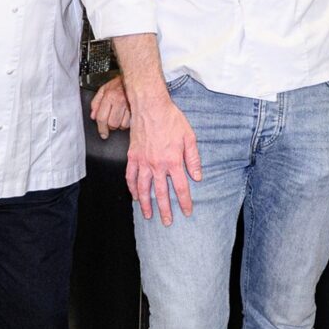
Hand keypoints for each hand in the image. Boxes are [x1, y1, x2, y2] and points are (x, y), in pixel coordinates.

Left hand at [91, 75, 130, 138]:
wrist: (136, 77)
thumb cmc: (119, 83)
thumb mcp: (104, 89)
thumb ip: (96, 103)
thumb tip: (93, 116)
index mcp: (109, 96)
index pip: (102, 118)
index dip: (101, 128)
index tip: (103, 134)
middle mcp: (119, 101)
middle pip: (112, 124)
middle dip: (111, 125)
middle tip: (111, 120)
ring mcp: (130, 105)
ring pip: (123, 125)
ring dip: (120, 124)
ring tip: (120, 116)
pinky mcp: (138, 109)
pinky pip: (132, 123)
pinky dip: (128, 122)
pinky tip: (127, 115)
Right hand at [126, 91, 202, 224]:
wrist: (150, 106)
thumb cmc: (171, 119)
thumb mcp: (189, 137)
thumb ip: (193, 159)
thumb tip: (197, 176)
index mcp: (173, 161)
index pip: (180, 188)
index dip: (184, 202)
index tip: (187, 212)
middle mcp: (157, 165)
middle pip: (161, 193)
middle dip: (165, 210)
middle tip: (167, 222)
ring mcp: (143, 162)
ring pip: (143, 189)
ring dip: (146, 204)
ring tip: (148, 215)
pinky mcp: (132, 157)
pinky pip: (130, 176)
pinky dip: (132, 188)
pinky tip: (135, 196)